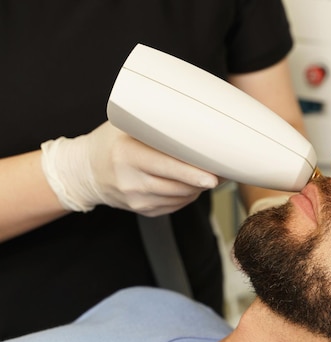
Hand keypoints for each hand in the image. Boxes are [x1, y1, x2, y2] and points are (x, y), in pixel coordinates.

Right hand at [40, 121, 217, 215]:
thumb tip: (191, 116)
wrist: (85, 171)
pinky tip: (189, 185)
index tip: (213, 175)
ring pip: (179, 198)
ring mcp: (136, 199)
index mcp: (127, 155)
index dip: (192, 173)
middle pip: (177, 186)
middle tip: (219, 171)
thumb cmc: (110, 143)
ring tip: (205, 175)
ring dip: (197, 188)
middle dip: (202, 181)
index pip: (166, 167)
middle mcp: (130, 180)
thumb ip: (152, 124)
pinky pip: (174, 206)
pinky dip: (186, 196)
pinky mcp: (142, 210)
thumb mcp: (124, 127)